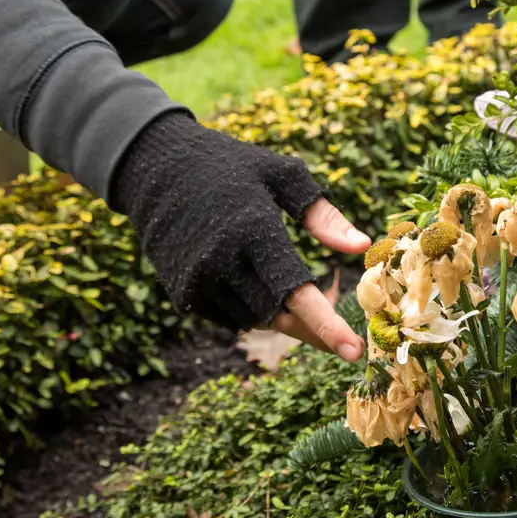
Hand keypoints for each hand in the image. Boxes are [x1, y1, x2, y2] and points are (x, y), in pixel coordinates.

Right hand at [113, 113, 370, 361]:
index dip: (327, 325)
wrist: (155, 169)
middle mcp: (221, 261)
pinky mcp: (182, 293)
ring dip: (281, 315)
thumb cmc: (230, 166)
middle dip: (313, 326)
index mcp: (252, 230)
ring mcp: (197, 280)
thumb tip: (361, 246)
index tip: (354, 352)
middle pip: (279, 314)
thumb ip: (322, 214)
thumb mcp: (281, 175)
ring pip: (254, 320)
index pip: (295, 290)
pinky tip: (256, 286)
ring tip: (291, 291)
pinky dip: (251, 311)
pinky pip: (229, 318)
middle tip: (340, 330)